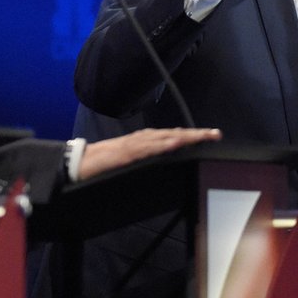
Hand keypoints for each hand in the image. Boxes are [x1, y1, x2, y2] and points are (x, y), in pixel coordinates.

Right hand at [78, 127, 221, 179]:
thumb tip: (166, 164)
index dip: (193, 135)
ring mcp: (135, 144)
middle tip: (216, 134)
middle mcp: (143, 139)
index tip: (211, 136)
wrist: (81, 163)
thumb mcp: (132, 162)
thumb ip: (148, 160)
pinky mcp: (126, 152)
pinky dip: (163, 145)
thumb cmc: (106, 164)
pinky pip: (148, 148)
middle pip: (174, 133)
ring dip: (185, 136)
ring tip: (203, 136)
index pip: (174, 135)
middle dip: (196, 134)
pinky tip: (175, 144)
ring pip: (165, 137)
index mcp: (146, 141)